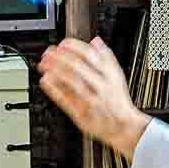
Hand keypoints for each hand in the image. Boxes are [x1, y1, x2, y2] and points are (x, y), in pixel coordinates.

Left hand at [37, 37, 149, 157]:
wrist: (124, 127)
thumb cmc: (118, 100)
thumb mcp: (117, 75)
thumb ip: (107, 57)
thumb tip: (96, 40)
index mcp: (110, 75)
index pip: (90, 55)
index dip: (74, 47)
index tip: (62, 44)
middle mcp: (101, 86)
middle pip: (78, 67)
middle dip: (59, 57)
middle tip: (48, 53)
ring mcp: (91, 101)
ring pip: (71, 83)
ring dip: (55, 71)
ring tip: (44, 65)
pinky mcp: (82, 114)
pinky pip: (66, 101)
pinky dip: (54, 90)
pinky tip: (45, 81)